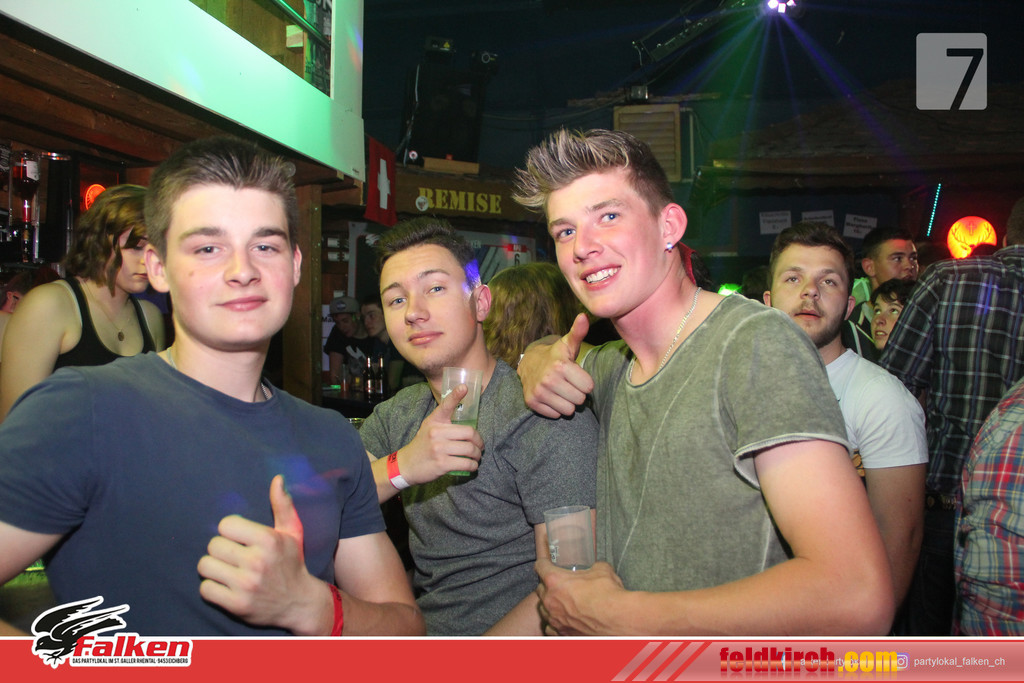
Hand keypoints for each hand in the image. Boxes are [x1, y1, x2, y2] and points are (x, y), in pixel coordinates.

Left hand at [197, 475, 329, 634]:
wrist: (299, 603)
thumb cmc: (292, 562)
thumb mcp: (292, 533)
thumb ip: (283, 505)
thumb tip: (278, 479)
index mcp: (269, 541)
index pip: (225, 525)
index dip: (230, 530)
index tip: (239, 538)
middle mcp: (257, 562)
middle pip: (213, 545)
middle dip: (221, 549)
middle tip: (233, 556)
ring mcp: (246, 585)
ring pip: (205, 566)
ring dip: (213, 568)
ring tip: (227, 570)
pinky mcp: (237, 605)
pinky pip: (205, 589)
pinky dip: (211, 587)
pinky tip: (225, 586)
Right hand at [396, 383, 484, 483]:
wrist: (406, 465)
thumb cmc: (422, 445)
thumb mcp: (429, 428)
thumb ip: (444, 423)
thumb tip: (466, 424)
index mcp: (434, 421)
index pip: (446, 405)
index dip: (456, 395)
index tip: (464, 387)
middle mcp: (436, 433)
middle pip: (469, 433)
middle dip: (479, 441)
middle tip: (480, 446)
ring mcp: (439, 449)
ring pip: (469, 449)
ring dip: (477, 455)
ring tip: (476, 457)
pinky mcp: (442, 464)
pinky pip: (465, 464)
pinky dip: (472, 466)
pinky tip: (472, 466)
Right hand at [518, 313, 593, 417]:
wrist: (529, 363)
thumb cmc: (555, 356)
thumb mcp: (568, 344)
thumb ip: (578, 333)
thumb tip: (584, 316)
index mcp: (561, 366)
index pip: (588, 387)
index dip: (585, 382)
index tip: (577, 376)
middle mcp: (548, 380)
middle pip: (580, 400)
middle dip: (577, 393)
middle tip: (569, 384)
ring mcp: (539, 392)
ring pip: (569, 410)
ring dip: (567, 402)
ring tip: (561, 391)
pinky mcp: (532, 402)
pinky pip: (555, 415)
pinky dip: (555, 408)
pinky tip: (552, 396)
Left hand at [535, 555, 623, 635]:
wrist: (617, 618)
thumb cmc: (608, 594)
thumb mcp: (601, 569)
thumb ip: (592, 567)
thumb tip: (595, 568)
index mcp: (555, 580)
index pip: (540, 566)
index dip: (544, 563)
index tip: (546, 564)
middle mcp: (550, 600)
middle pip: (539, 588)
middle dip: (547, 585)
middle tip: (559, 584)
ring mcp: (555, 618)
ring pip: (542, 609)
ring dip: (549, 604)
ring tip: (560, 602)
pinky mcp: (562, 633)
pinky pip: (550, 627)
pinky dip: (554, 623)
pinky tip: (562, 620)